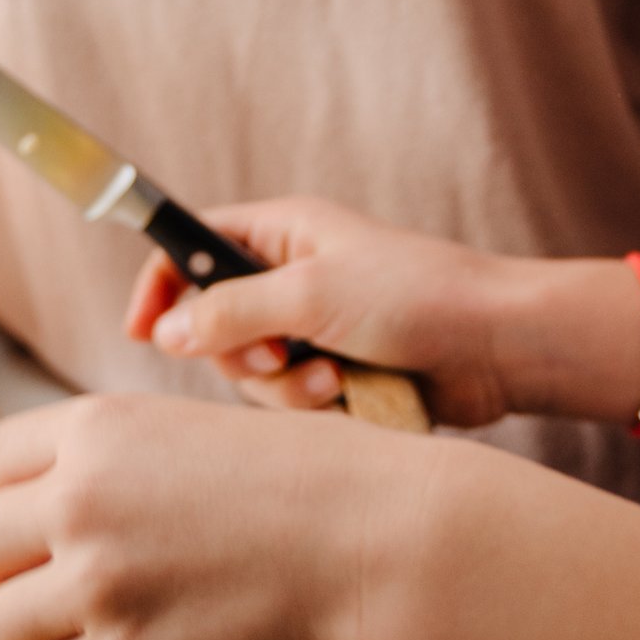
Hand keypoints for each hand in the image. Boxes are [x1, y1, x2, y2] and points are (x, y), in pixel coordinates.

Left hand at [0, 389, 427, 639]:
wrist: (386, 549)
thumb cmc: (324, 489)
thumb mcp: (200, 434)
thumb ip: (122, 468)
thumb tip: (65, 519)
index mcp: (101, 429)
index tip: (20, 536)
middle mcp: (82, 501)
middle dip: (5, 577)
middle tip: (43, 597)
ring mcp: (99, 586)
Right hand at [124, 194, 631, 430]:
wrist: (497, 348)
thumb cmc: (416, 297)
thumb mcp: (312, 294)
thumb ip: (231, 311)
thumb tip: (166, 333)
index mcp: (282, 232)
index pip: (192, 247)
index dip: (162, 286)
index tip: (142, 330)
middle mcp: (292, 277)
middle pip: (214, 325)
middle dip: (242, 354)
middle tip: (279, 354)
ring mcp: (315, 329)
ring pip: (253, 375)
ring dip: (286, 387)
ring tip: (332, 378)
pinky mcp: (337, 374)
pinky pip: (292, 403)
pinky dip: (315, 406)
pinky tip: (353, 396)